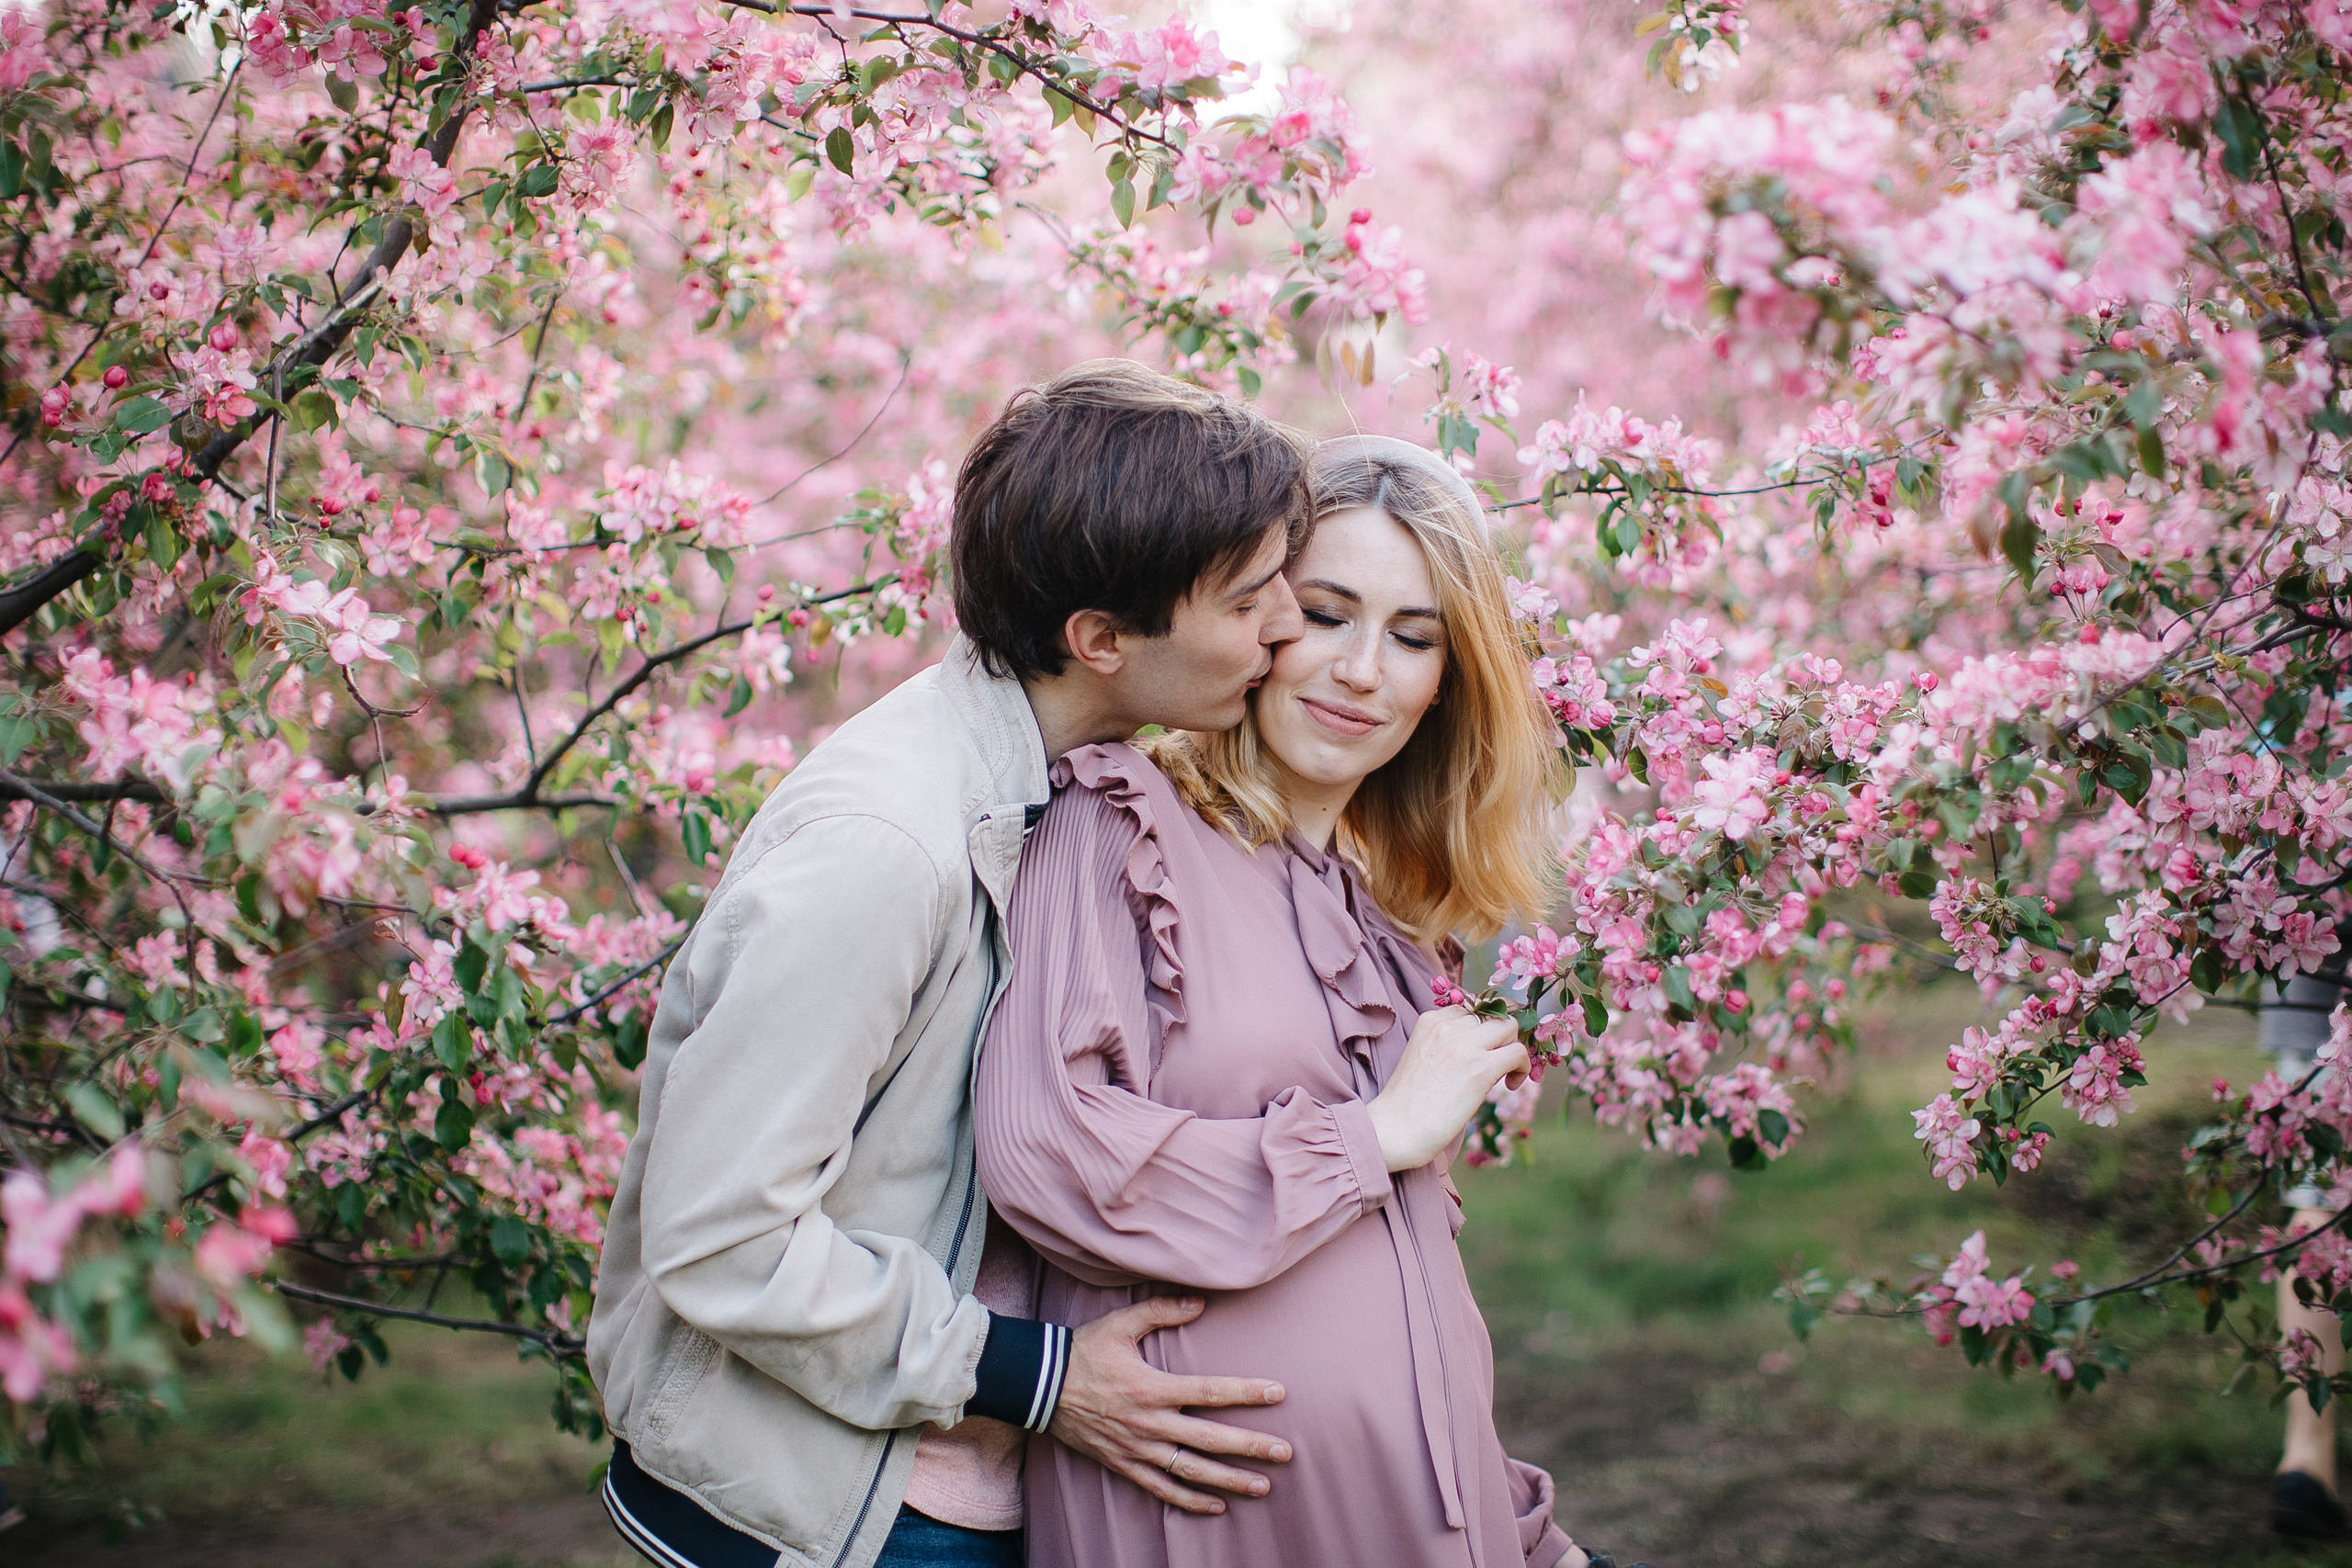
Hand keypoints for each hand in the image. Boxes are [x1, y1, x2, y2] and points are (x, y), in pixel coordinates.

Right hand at [1047, 1294, 1292, 1513]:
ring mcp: (1137, 1449)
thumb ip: (1162, 1310)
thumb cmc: (1083, 1351)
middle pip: (1210, 1439)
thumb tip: (1200, 1302)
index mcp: (1153, 1387)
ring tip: (1263, 1486)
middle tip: (1285, 1453)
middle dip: (1251, 1447)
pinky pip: (1162, 1488)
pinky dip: (1190, 1500)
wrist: (1039, 1386)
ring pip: (1192, 1471)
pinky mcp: (1124, 1465)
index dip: (1246, 1393)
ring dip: (1230, 1480)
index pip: (1210, 1392)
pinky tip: (1216, 1505)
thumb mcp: (1120, 1323)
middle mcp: (1150, 1423)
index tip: (1278, 1393)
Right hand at [1364, 1005, 1529, 1171]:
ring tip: (1506, 1074)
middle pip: (1493, 1014)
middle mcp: (1448, 1026)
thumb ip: (1449, 1045)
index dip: (1485, 1028)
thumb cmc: (1407, 1104)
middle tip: (1500, 1061)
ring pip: (1509, 1027)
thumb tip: (1483, 1050)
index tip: (1486, 1049)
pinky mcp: (1481, 1068)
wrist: (1396, 1129)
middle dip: (1502, 1036)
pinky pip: (1518, 1052)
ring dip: (1513, 1048)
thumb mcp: (1423, 1058)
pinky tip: (1511, 1085)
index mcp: (1430, 1021)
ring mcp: (1465, 1045)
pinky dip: (1521, 1067)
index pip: (1472, 1008)